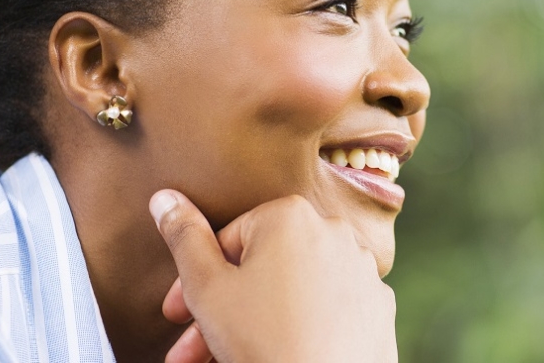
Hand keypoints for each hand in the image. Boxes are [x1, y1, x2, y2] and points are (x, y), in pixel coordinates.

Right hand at [151, 190, 397, 362]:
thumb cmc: (263, 342)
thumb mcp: (206, 288)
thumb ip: (184, 238)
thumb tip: (165, 197)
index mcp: (290, 216)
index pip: (228, 239)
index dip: (195, 280)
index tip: (178, 314)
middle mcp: (334, 232)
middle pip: (261, 268)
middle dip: (220, 309)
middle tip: (192, 346)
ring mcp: (362, 270)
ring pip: (292, 291)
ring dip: (255, 322)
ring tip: (225, 358)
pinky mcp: (378, 307)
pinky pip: (328, 310)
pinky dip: (301, 327)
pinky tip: (278, 354)